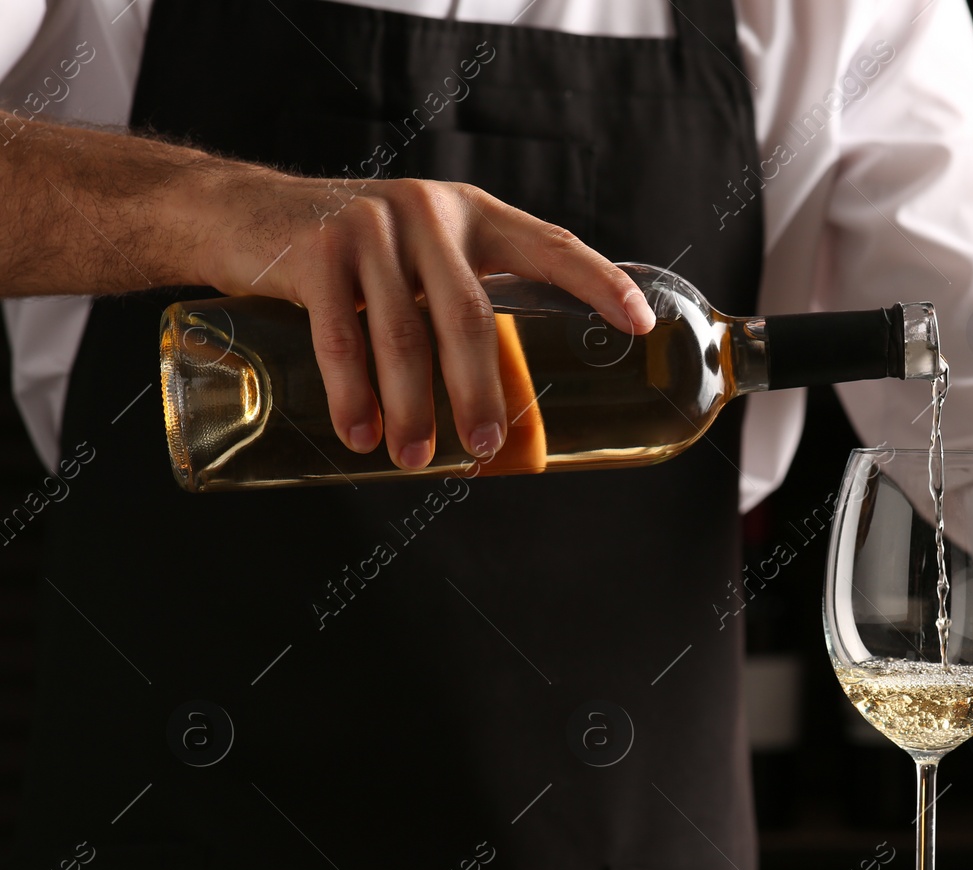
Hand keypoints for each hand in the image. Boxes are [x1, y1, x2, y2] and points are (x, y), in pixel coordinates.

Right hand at [198, 169, 653, 467]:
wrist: (236, 214)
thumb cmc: (345, 254)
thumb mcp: (413, 255)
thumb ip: (455, 297)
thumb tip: (508, 398)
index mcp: (471, 215)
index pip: (551, 245)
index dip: (599, 282)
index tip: (641, 323)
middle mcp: (429, 213)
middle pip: (471, 317)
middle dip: (480, 391)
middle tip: (484, 446)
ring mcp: (369, 228)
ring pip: (404, 337)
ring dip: (412, 408)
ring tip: (414, 458)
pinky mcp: (314, 251)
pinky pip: (340, 338)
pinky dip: (351, 395)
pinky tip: (359, 434)